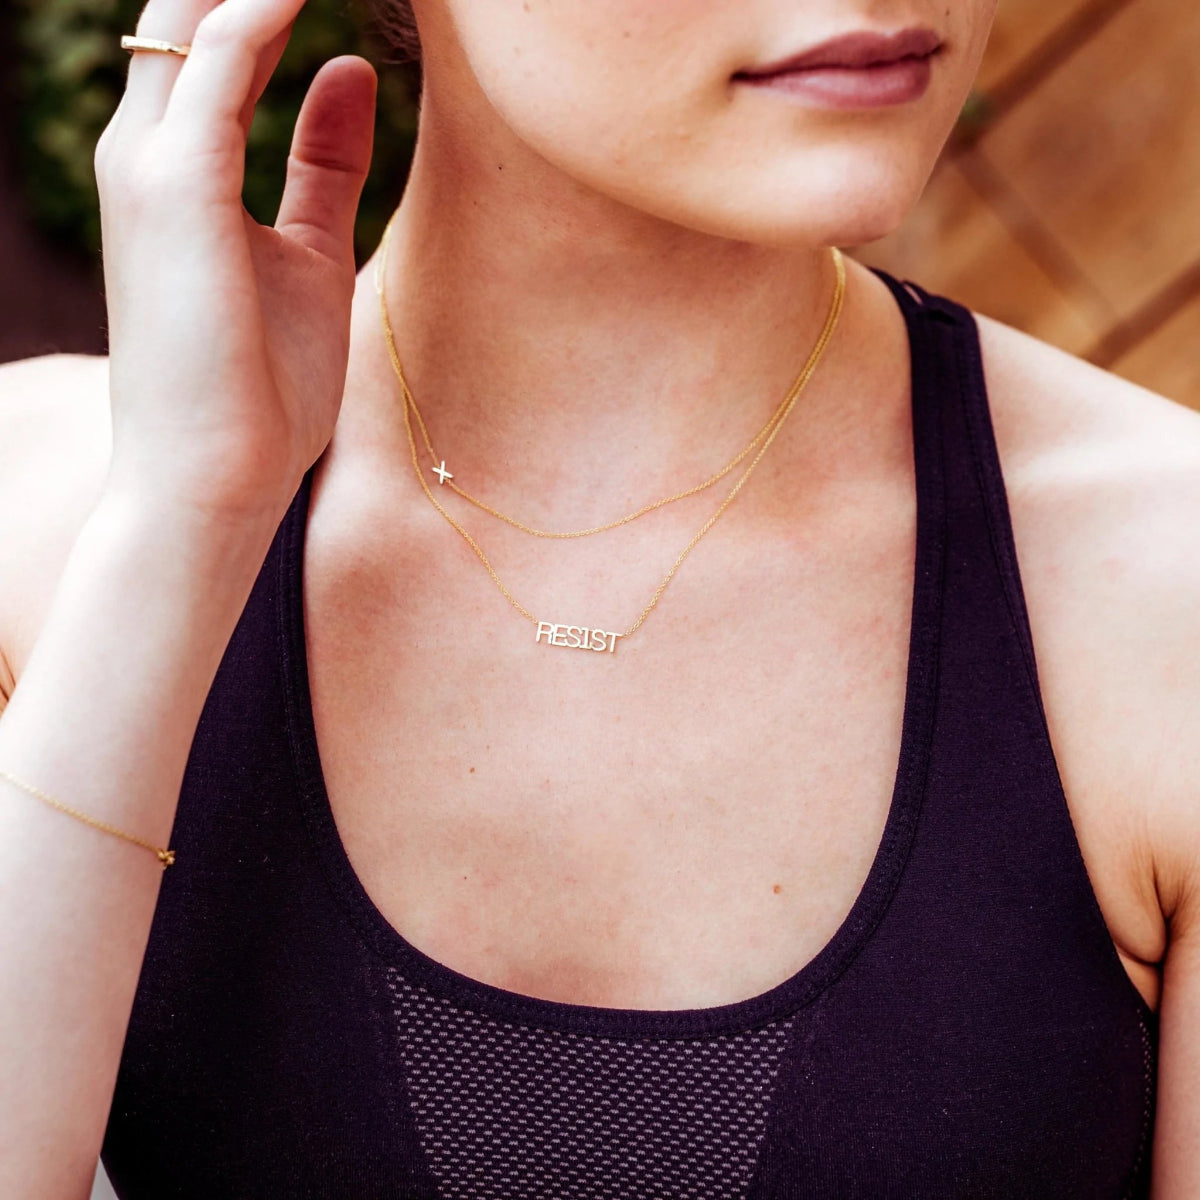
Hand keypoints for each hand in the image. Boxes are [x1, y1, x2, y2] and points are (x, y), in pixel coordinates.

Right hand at [96, 0, 377, 518]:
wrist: (220, 479)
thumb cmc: (263, 385)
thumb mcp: (311, 253)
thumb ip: (323, 160)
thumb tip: (348, 69)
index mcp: (176, 163)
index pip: (214, 33)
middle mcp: (147, 147)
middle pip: (193, 4)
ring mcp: (152, 162)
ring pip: (199, 11)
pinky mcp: (177, 187)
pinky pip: (223, 56)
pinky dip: (268, 8)